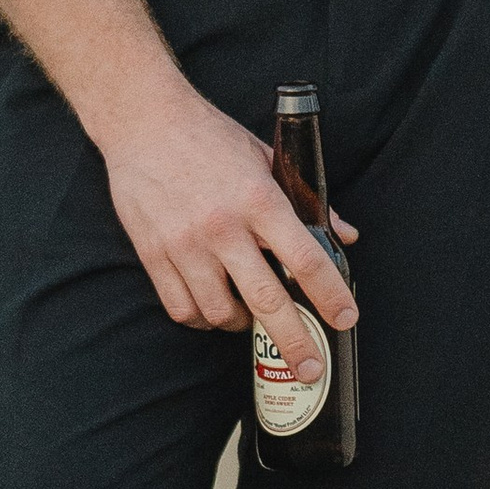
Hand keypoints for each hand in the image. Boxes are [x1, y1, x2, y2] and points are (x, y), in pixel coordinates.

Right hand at [92, 82, 359, 375]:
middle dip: (294, 341)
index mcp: (259, 200)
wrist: (144, 122)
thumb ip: (308, 200)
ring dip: (242, 325)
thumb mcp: (268, 159)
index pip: (305, 259)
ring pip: (220, 312)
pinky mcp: (153, 254)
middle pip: (267, 300)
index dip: (330, 295)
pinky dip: (203, 318)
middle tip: (311, 367)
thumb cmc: (209, 138)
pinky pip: (182, 307)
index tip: (345, 318)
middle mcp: (223, 227)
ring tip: (251, 319)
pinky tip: (214, 309)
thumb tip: (345, 235)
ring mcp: (185, 244)